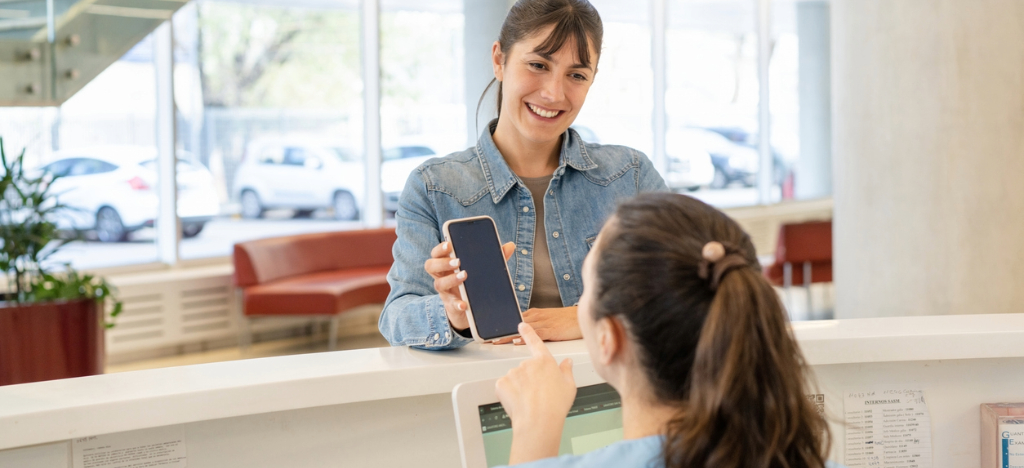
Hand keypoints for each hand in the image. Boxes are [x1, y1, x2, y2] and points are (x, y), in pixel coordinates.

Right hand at [424, 240, 515, 330]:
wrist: (468, 309)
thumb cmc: (472, 283)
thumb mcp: (481, 270)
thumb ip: (494, 257)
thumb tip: (510, 245)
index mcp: (447, 264)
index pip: (437, 253)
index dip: (440, 248)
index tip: (450, 244)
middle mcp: (442, 277)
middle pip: (431, 266)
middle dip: (442, 262)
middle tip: (457, 261)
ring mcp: (445, 292)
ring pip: (438, 284)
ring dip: (451, 279)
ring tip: (464, 276)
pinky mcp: (451, 306)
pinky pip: (451, 305)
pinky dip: (457, 304)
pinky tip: (464, 303)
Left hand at [493, 307, 581, 344]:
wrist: (583, 317)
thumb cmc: (568, 322)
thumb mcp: (549, 323)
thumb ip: (538, 330)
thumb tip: (527, 337)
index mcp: (535, 315)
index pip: (515, 321)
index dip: (503, 327)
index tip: (491, 334)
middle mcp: (537, 317)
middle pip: (515, 325)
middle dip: (501, 333)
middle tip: (488, 339)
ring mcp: (544, 323)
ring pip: (522, 329)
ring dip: (508, 336)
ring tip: (496, 342)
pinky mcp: (552, 330)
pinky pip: (536, 334)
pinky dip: (526, 338)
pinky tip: (517, 342)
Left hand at [495, 322, 576, 463]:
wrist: (539, 421)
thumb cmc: (556, 405)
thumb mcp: (569, 386)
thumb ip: (566, 371)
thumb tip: (567, 362)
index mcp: (545, 362)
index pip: (535, 342)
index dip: (528, 333)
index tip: (522, 324)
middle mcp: (528, 363)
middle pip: (526, 369)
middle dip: (529, 380)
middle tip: (538, 395)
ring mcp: (513, 372)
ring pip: (515, 379)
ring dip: (520, 388)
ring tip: (530, 401)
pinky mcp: (502, 383)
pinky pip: (505, 387)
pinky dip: (510, 394)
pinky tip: (519, 402)